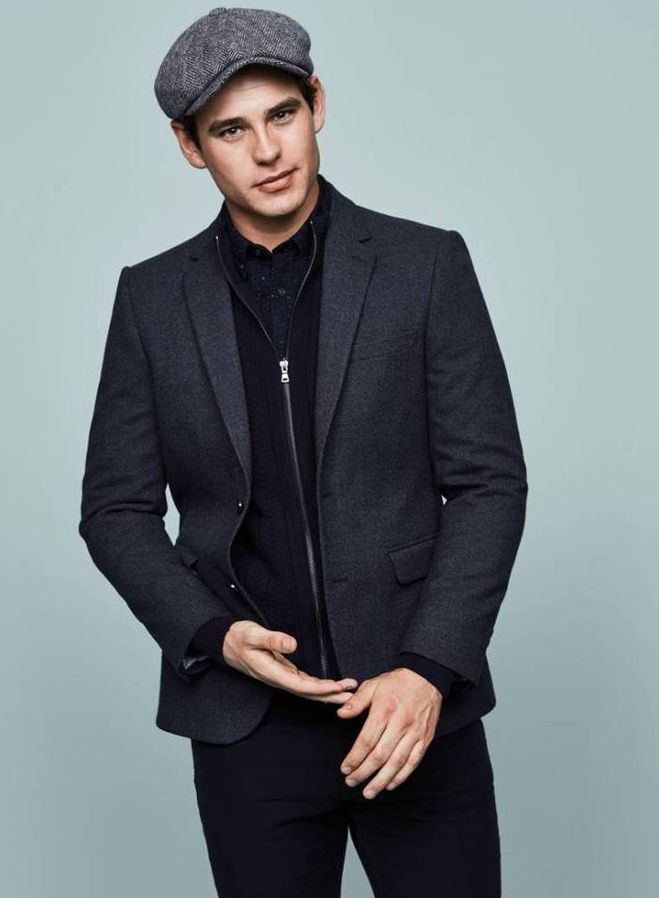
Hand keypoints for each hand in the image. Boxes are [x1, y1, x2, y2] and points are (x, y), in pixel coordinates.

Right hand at [222, 620, 357, 703]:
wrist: (226, 642)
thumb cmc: (239, 637)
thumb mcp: (253, 634)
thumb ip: (272, 639)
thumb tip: (292, 644)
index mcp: (271, 673)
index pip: (300, 685)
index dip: (319, 688)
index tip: (337, 687)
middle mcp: (278, 679)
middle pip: (308, 693)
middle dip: (330, 696)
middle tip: (354, 697)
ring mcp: (281, 677)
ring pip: (308, 690)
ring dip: (328, 693)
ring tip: (349, 693)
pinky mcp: (283, 673)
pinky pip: (304, 684)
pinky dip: (320, 687)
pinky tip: (332, 687)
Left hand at [335, 667, 442, 797]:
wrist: (426, 677)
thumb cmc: (397, 682)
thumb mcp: (373, 685)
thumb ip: (356, 701)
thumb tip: (341, 714)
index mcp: (385, 711)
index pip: (366, 741)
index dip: (354, 758)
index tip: (345, 768)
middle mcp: (400, 724)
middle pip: (380, 755)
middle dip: (364, 772)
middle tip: (351, 782)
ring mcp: (415, 733)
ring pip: (396, 763)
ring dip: (381, 780)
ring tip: (369, 792)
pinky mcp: (425, 738)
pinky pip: (413, 762)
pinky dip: (401, 776)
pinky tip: (390, 784)